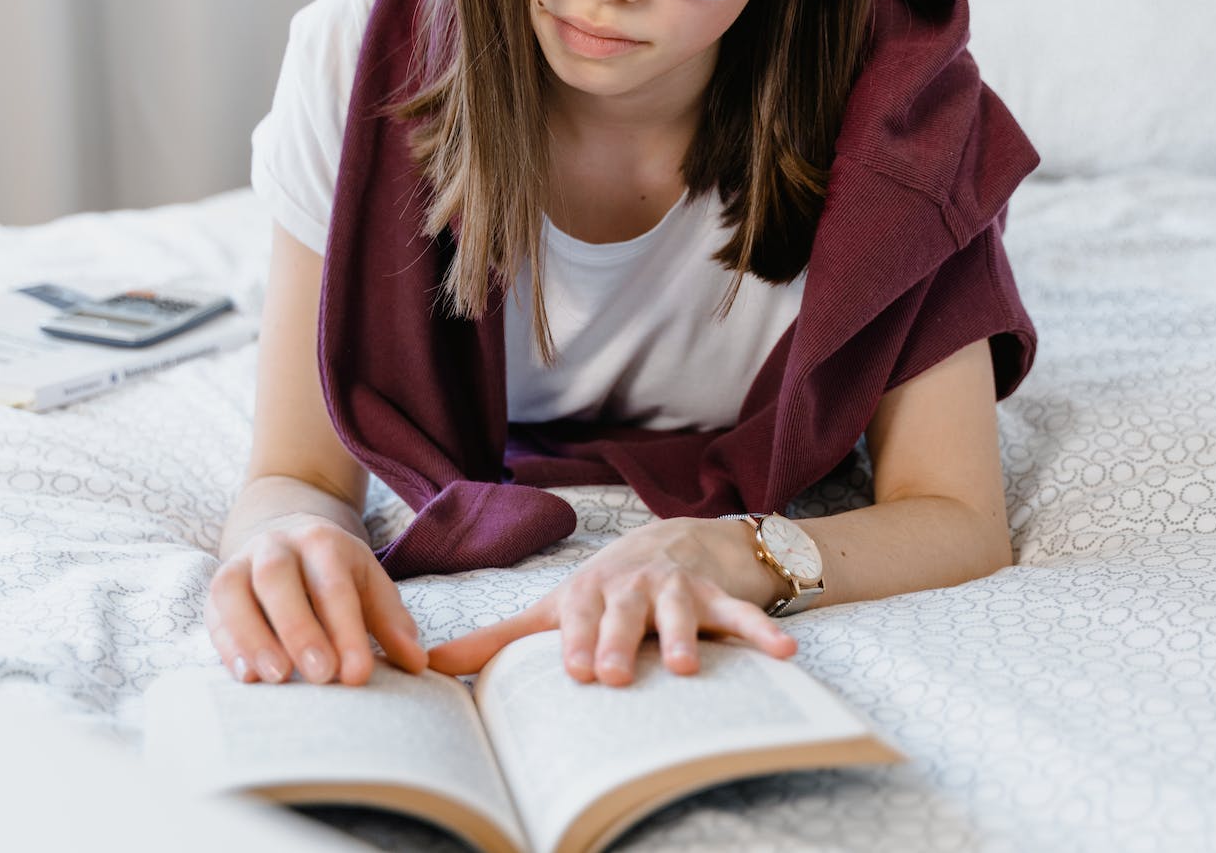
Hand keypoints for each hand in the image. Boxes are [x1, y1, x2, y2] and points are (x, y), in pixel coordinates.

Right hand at [206, 516, 427, 685]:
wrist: (284, 533)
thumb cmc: (334, 572)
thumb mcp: (368, 585)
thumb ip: (391, 623)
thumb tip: (418, 663)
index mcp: (323, 542)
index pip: (334, 586)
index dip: (346, 630)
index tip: (357, 674)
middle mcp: (278, 546)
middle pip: (279, 579)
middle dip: (299, 628)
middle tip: (320, 675)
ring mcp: (241, 562)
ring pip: (235, 590)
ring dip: (254, 636)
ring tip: (277, 678)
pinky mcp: (218, 587)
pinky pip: (214, 612)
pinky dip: (227, 645)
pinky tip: (246, 678)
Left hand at [423, 518, 796, 684]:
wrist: (675, 540)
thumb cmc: (603, 589)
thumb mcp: (554, 608)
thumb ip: (497, 640)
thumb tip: (431, 665)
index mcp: (589, 592)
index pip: (578, 615)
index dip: (575, 639)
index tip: (572, 668)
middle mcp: (631, 587)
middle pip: (624, 613)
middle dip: (620, 640)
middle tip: (614, 674)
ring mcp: (677, 590)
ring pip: (681, 611)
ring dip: (684, 634)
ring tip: (687, 666)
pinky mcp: (719, 596)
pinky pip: (742, 615)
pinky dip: (763, 633)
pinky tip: (785, 654)